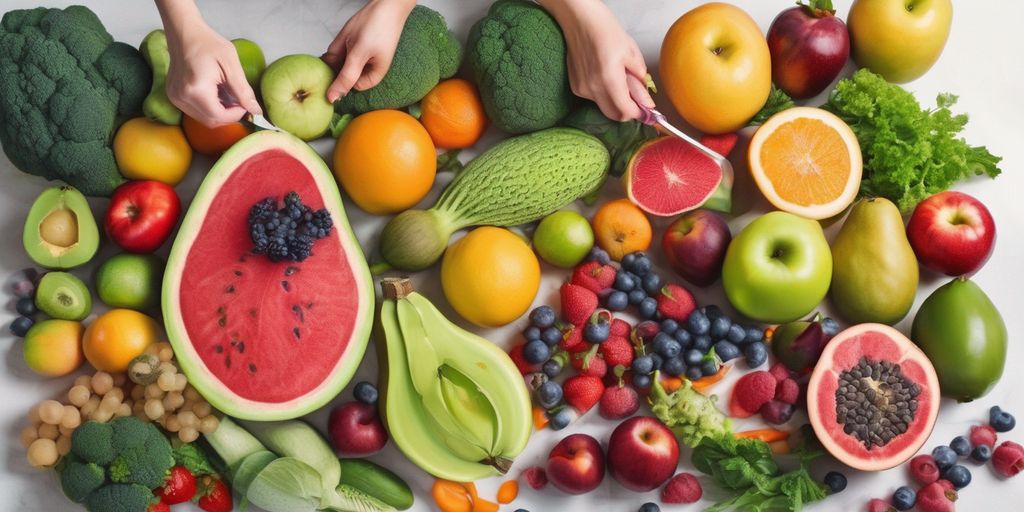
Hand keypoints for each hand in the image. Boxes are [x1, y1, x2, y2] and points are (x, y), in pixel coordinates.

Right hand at [156, 0, 259, 126]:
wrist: (185, 32)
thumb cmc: (208, 43)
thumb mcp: (231, 65)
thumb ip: (243, 91)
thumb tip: (256, 110)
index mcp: (195, 89)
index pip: (219, 116)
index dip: (236, 115)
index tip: (245, 104)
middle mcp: (181, 97)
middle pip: (211, 121)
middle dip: (228, 115)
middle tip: (238, 100)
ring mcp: (175, 97)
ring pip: (203, 118)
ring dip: (219, 112)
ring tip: (226, 94)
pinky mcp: (174, 96)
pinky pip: (195, 111)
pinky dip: (209, 108)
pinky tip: (215, 93)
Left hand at [323, 0, 415, 102]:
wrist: (387, 2)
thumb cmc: (378, 27)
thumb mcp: (358, 53)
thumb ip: (344, 76)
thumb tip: (333, 98)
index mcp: (373, 76)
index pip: (349, 87)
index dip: (339, 79)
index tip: (334, 68)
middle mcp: (368, 68)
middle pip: (343, 73)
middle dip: (338, 62)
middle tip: (342, 48)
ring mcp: (363, 57)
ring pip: (341, 60)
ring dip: (338, 51)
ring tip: (349, 39)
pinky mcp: (359, 46)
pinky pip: (343, 50)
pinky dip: (341, 44)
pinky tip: (348, 37)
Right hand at [541, 0, 653, 120]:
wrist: (580, 20)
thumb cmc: (605, 30)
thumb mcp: (631, 52)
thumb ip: (640, 79)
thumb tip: (647, 101)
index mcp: (609, 79)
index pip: (626, 111)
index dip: (638, 113)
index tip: (646, 110)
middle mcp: (593, 88)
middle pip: (614, 115)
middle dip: (627, 111)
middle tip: (636, 99)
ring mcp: (582, 89)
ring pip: (604, 106)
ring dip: (615, 101)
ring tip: (618, 79)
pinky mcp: (576, 87)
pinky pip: (594, 98)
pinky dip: (603, 93)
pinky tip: (604, 76)